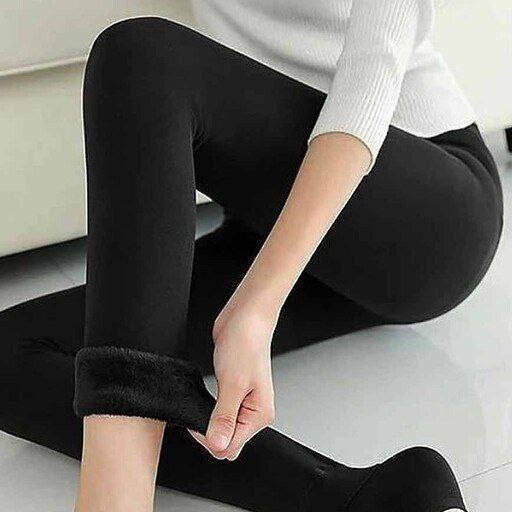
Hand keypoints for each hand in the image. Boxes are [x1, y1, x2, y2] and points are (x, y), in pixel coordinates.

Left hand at [189, 297, 277, 460]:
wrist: (245, 318)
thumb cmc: (245, 344)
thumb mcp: (232, 384)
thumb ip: (223, 418)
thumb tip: (217, 445)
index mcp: (260, 415)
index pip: (230, 447)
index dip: (209, 437)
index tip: (197, 419)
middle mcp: (254, 413)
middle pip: (226, 441)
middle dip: (208, 431)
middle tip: (199, 407)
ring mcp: (243, 403)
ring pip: (221, 428)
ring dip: (208, 419)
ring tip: (204, 397)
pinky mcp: (232, 393)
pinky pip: (218, 413)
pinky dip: (208, 409)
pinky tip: (205, 395)